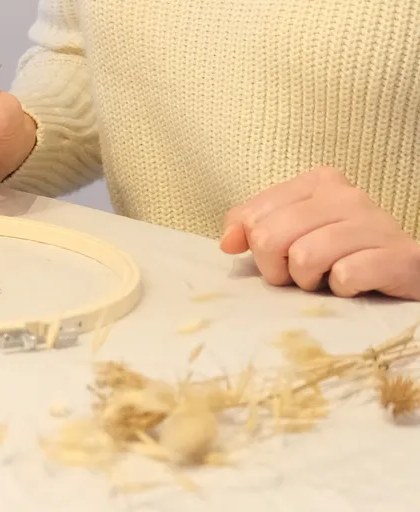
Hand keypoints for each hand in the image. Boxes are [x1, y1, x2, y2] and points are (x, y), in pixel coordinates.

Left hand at [220, 167, 419, 299]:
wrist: (407, 272)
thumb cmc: (341, 254)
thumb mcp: (291, 236)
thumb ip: (252, 229)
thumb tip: (227, 241)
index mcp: (317, 182)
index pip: (252, 216)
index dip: (257, 247)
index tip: (280, 256)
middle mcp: (346, 195)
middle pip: (270, 236)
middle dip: (277, 268)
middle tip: (300, 274)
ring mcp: (375, 223)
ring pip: (304, 257)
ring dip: (308, 281)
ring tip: (328, 278)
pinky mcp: (397, 256)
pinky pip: (344, 276)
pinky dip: (341, 290)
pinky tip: (354, 285)